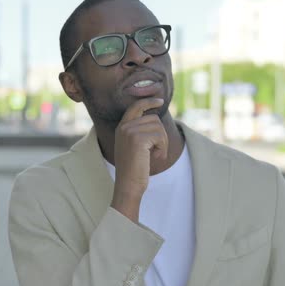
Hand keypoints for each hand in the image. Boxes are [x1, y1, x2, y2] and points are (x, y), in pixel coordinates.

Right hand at [110, 98, 167, 221]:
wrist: (128, 185)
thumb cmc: (134, 169)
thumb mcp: (135, 147)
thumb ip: (141, 131)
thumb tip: (156, 117)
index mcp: (121, 128)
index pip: (136, 106)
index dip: (149, 101)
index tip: (160, 101)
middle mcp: (124, 127)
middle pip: (154, 119)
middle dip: (161, 135)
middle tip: (157, 151)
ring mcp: (129, 131)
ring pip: (159, 127)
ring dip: (163, 142)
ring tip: (156, 155)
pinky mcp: (138, 139)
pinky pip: (160, 136)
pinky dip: (163, 148)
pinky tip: (156, 158)